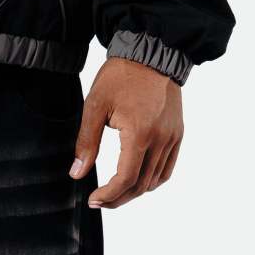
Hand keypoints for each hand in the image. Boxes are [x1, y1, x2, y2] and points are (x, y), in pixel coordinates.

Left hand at [69, 58, 183, 209]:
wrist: (151, 54)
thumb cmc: (121, 76)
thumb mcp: (95, 106)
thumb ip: (86, 143)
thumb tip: (77, 174)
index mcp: (140, 134)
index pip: (125, 179)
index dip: (108, 195)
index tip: (93, 200)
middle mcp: (160, 140)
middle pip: (141, 185)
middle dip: (119, 198)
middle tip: (99, 201)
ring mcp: (172, 138)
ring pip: (155, 180)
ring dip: (134, 192)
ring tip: (115, 193)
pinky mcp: (177, 134)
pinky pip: (167, 168)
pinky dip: (153, 180)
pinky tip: (137, 181)